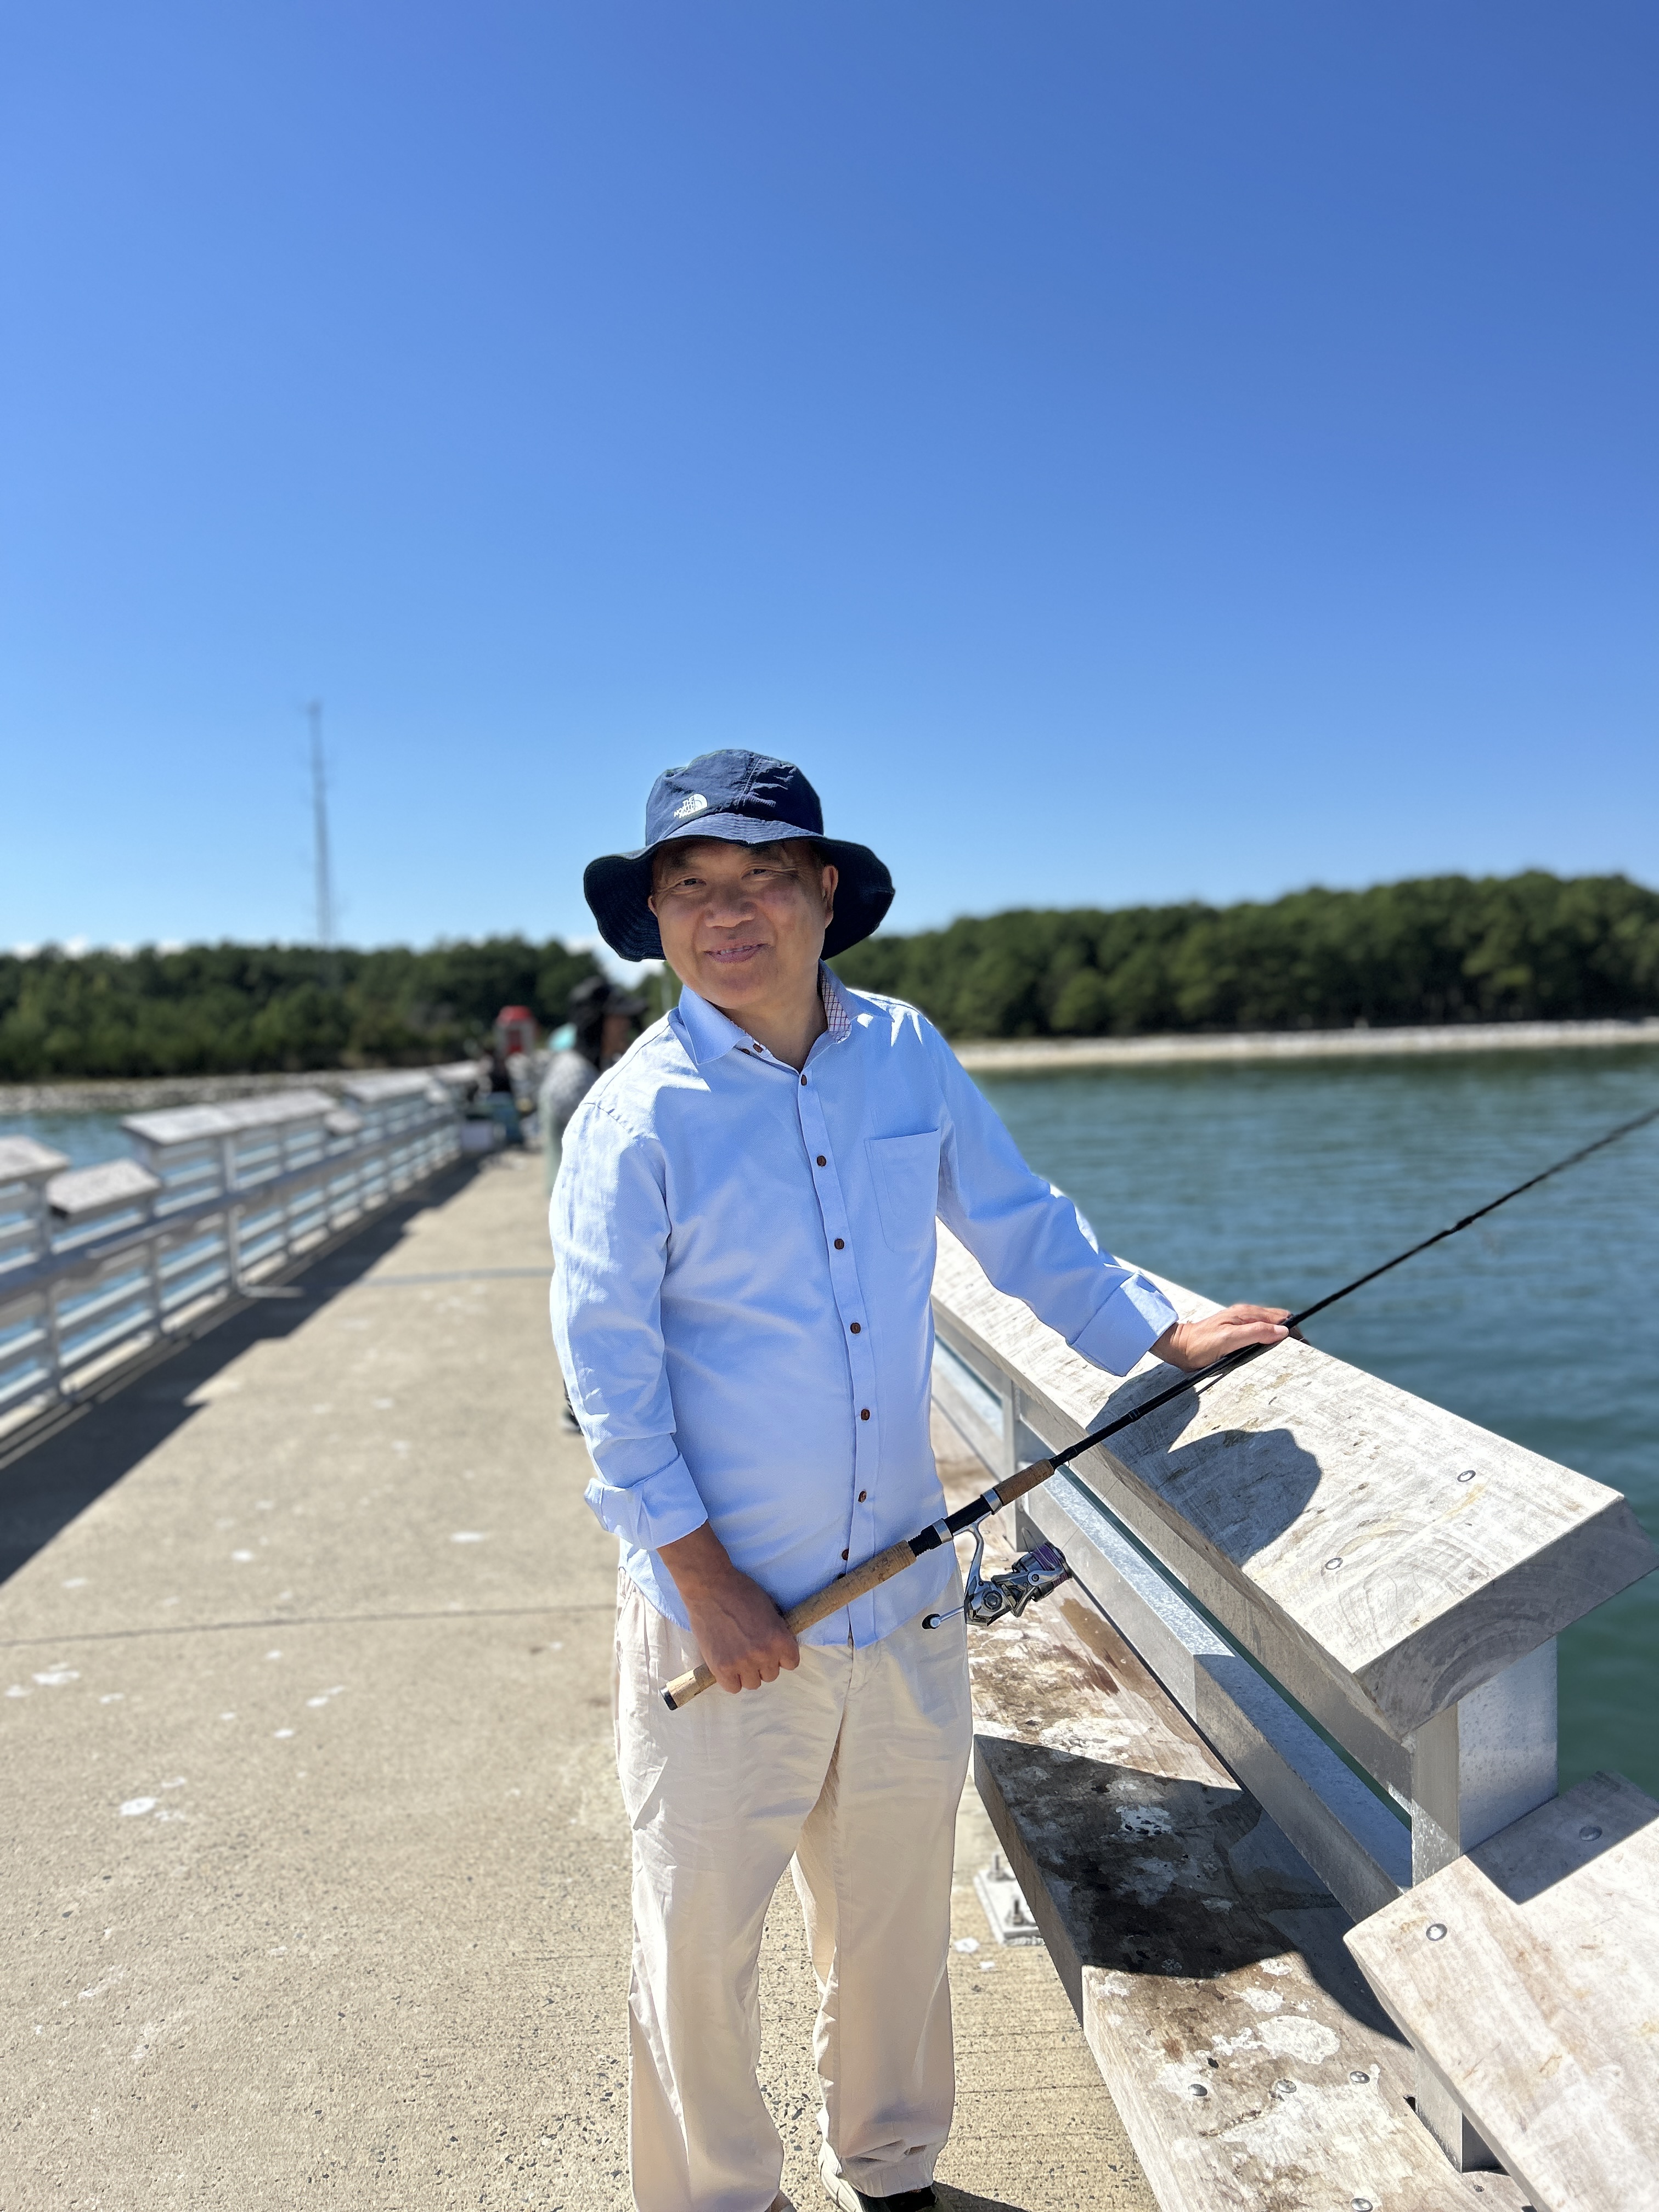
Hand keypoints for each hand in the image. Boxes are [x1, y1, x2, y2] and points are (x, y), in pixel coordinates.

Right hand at [657, 1522, 799, 1693]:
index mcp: (780, 1639)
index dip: (782, 1655)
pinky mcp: (721, 1668)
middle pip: (771, 1674)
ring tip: (738, 1655)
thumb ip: (777, 1631)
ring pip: (753, 1683)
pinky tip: (727, 1664)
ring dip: (748, 1672)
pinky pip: (733, 1687)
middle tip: (751, 1647)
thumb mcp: (770, 1608)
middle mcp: (764, 1655)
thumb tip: (781, 1648)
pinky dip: (731, 1679)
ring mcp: (742, 1663)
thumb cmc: (741, 1591)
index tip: (772, 1648)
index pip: (792, 1663)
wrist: (710, 1587)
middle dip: (764, 1662)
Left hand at [1151, 1303, 1290, 1372]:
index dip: (1294, 1329)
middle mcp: (1245, 1315)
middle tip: (1302, 1351)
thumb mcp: (1229, 1339)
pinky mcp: (1235, 1331)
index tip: (1303, 1345)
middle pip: (1278, 1320)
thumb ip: (1255, 1332)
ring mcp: (1240, 1322)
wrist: (1178, 1347)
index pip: (1281, 1317)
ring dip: (1282, 1336)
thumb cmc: (1201, 1345)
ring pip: (1270, 1326)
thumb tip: (1283, 1330)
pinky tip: (1271, 1351)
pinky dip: (1270, 1340)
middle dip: (1292, 1333)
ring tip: (1291, 1352)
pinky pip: (1259, 1332)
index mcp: (1246, 1314)